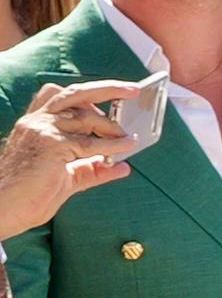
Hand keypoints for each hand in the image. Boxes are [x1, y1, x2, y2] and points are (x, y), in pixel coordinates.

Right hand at [0, 78, 138, 235]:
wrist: (2, 208)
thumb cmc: (27, 195)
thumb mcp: (65, 178)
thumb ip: (91, 170)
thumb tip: (122, 167)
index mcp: (34, 124)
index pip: (59, 96)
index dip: (87, 93)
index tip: (111, 93)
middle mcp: (36, 121)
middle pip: (74, 93)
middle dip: (107, 88)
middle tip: (132, 90)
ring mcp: (42, 130)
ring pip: (86, 116)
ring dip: (113, 126)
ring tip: (129, 137)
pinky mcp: (50, 144)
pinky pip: (90, 142)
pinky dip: (112, 144)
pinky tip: (126, 146)